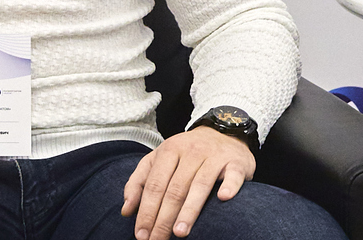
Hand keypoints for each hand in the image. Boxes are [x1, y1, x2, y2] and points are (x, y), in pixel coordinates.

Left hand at [121, 126, 255, 238]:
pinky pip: (232, 176)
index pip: (154, 184)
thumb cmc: (186, 153)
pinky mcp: (235, 163)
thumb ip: (139, 182)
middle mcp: (190, 152)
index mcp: (168, 151)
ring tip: (179, 232)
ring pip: (200, 185)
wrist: (223, 133)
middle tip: (157, 239)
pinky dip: (228, 186)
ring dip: (189, 210)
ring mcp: (214, 157)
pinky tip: (223, 199)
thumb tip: (126, 210)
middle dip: (164, 217)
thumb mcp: (158, 159)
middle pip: (175, 188)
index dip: (146, 210)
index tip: (141, 234)